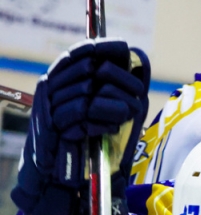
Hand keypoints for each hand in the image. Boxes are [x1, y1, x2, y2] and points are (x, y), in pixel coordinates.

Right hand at [11, 39, 149, 214]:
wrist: (54, 167)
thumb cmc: (79, 133)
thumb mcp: (93, 104)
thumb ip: (104, 83)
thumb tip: (129, 58)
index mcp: (59, 75)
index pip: (80, 51)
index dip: (103, 47)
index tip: (125, 47)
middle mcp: (50, 85)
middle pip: (90, 70)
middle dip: (119, 83)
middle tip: (136, 96)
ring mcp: (49, 104)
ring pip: (89, 93)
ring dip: (115, 106)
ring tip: (126, 114)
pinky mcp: (53, 125)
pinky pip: (82, 114)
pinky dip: (102, 121)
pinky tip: (111, 129)